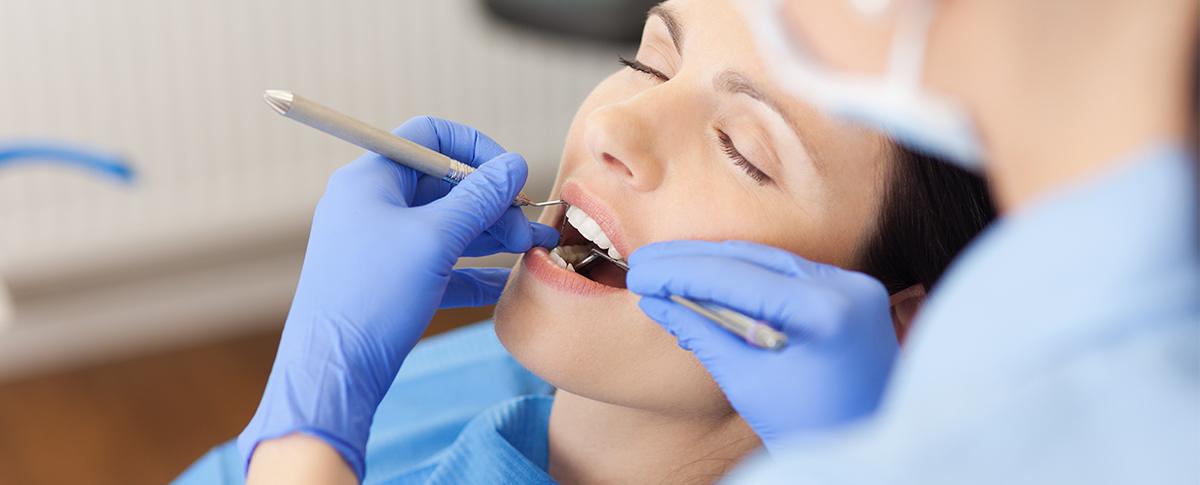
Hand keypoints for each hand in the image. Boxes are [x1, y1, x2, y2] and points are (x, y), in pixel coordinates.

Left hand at [238, 116, 556, 478]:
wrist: (334, 371)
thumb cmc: (374, 296)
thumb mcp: (435, 239)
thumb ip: (480, 198)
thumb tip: (516, 165)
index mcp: (370, 180)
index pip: (428, 136)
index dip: (475, 148)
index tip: (511, 175)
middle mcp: (372, 206)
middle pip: (443, 184)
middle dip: (493, 202)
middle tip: (530, 226)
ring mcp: (380, 245)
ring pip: (446, 226)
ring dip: (491, 234)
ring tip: (533, 248)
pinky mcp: (390, 283)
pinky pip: (440, 265)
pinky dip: (474, 270)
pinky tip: (508, 283)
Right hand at [626, 240, 897, 450]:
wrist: (867, 451)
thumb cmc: (809, 429)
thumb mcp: (746, 382)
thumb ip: (701, 332)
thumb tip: (656, 300)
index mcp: (825, 312)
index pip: (736, 276)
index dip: (680, 271)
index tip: (639, 272)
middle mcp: (847, 287)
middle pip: (753, 259)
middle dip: (693, 261)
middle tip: (644, 263)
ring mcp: (854, 287)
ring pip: (770, 261)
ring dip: (716, 266)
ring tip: (667, 270)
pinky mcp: (852, 293)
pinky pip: (789, 274)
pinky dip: (747, 278)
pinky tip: (708, 283)